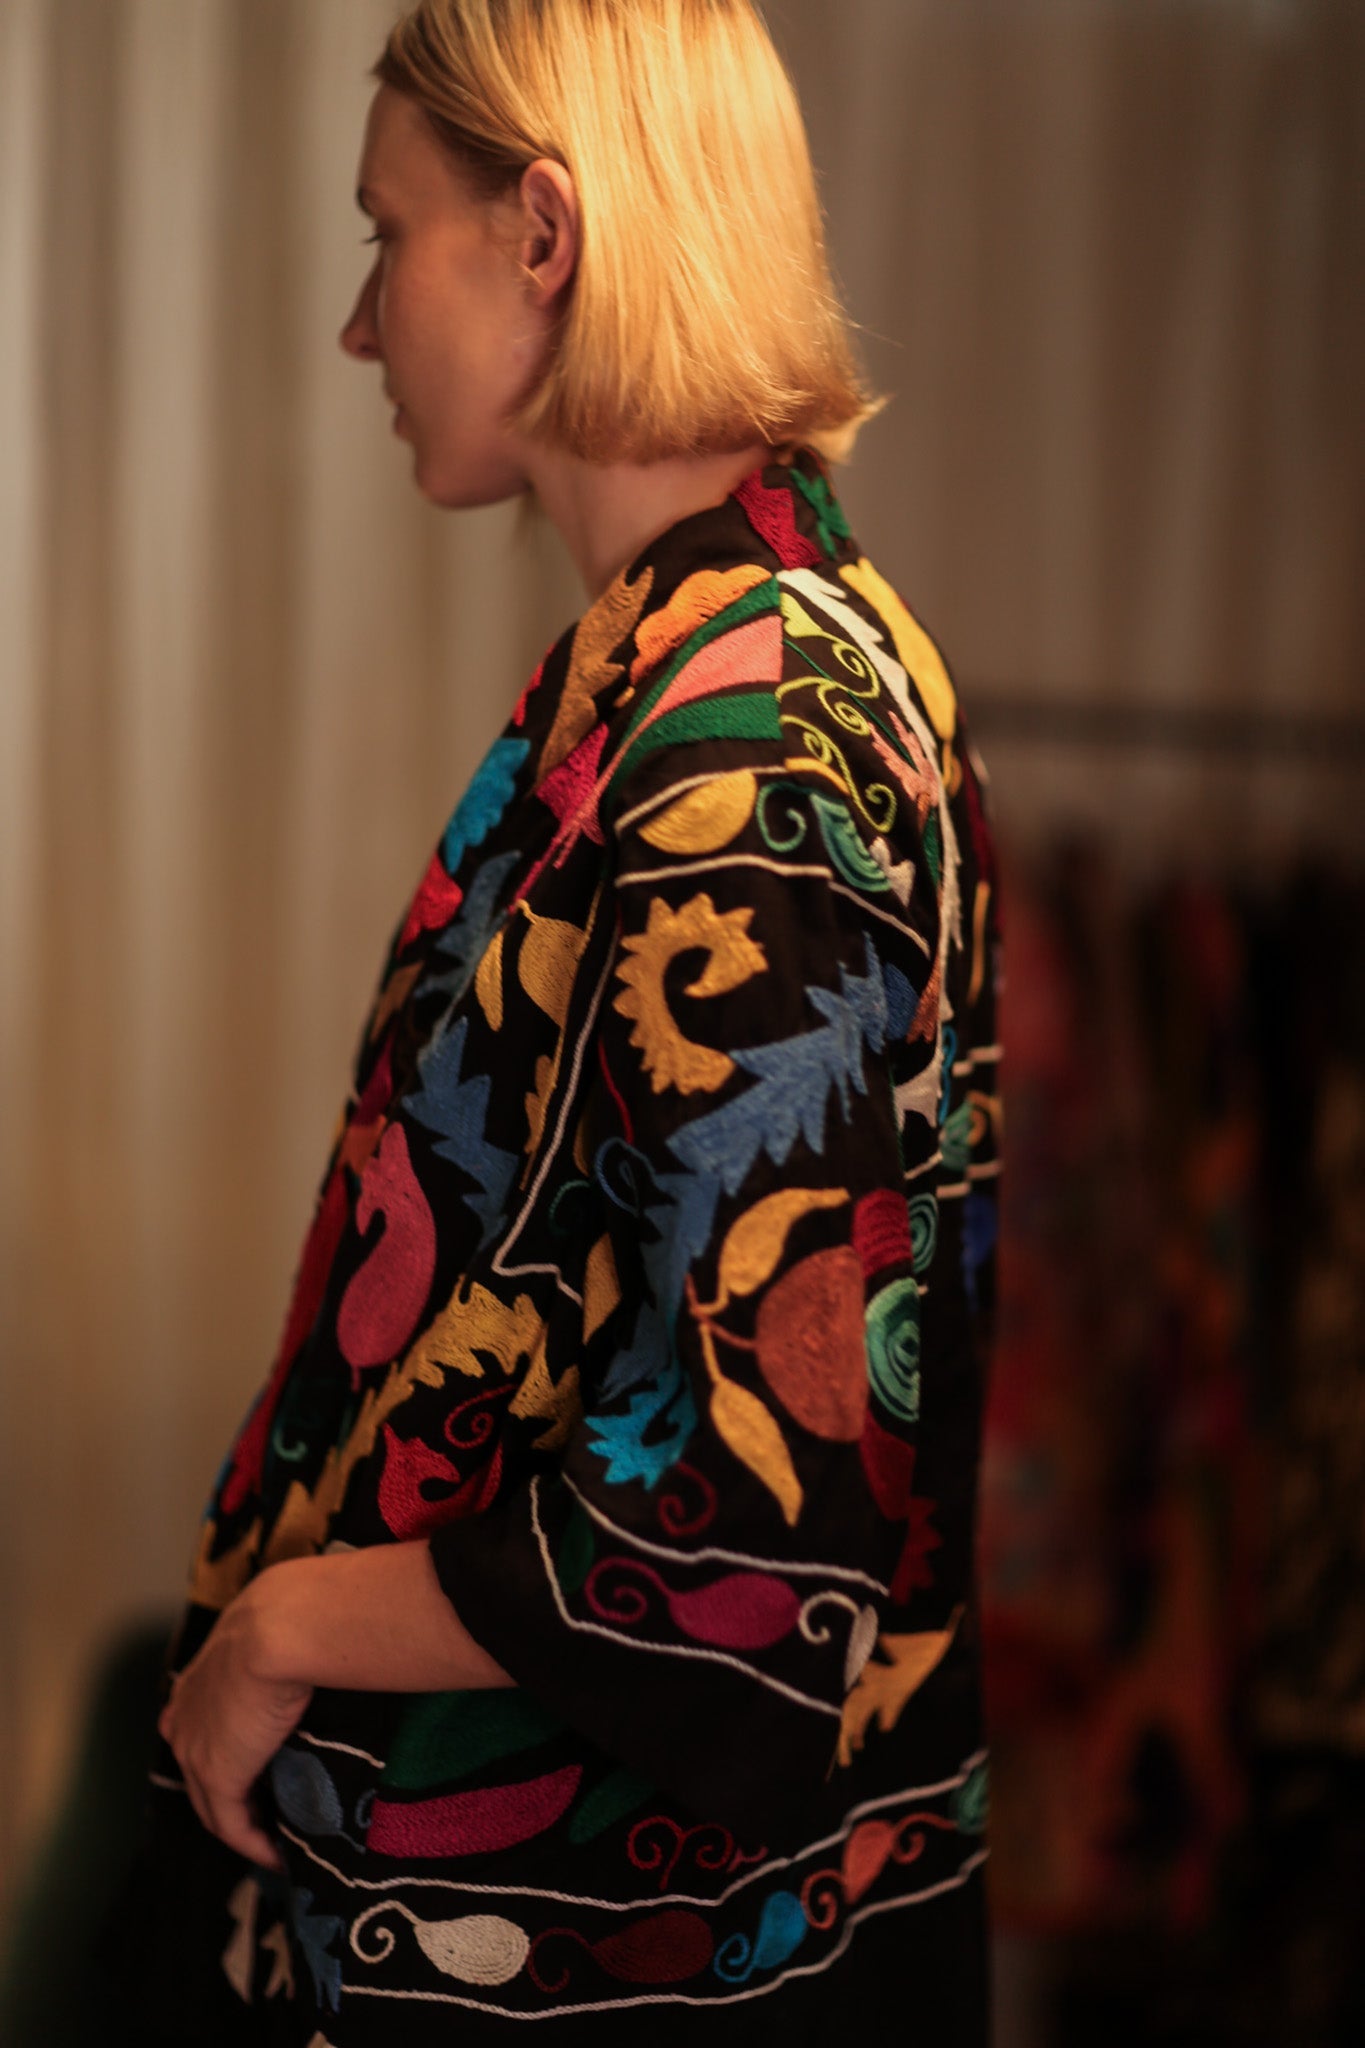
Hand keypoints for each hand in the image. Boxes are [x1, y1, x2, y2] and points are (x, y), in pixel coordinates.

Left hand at [158, 1573, 312, 1870]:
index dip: (225, 1748)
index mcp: (198, 1680)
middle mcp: (186, 1716)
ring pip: (213, 1803)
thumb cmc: (293, 1616)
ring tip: (277, 1839)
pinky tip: (279, 1856)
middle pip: (200, 1772)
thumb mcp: (279, 1627)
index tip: (258, 1764)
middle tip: (271, 1811)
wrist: (283, 1626)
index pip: (199, 1726)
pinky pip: (231, 1825)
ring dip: (244, 1824)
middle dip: (232, 1795)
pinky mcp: (216, 1777)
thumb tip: (326, 1644)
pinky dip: (254, 1844)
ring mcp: (194, 1749)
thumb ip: (286, 1645)